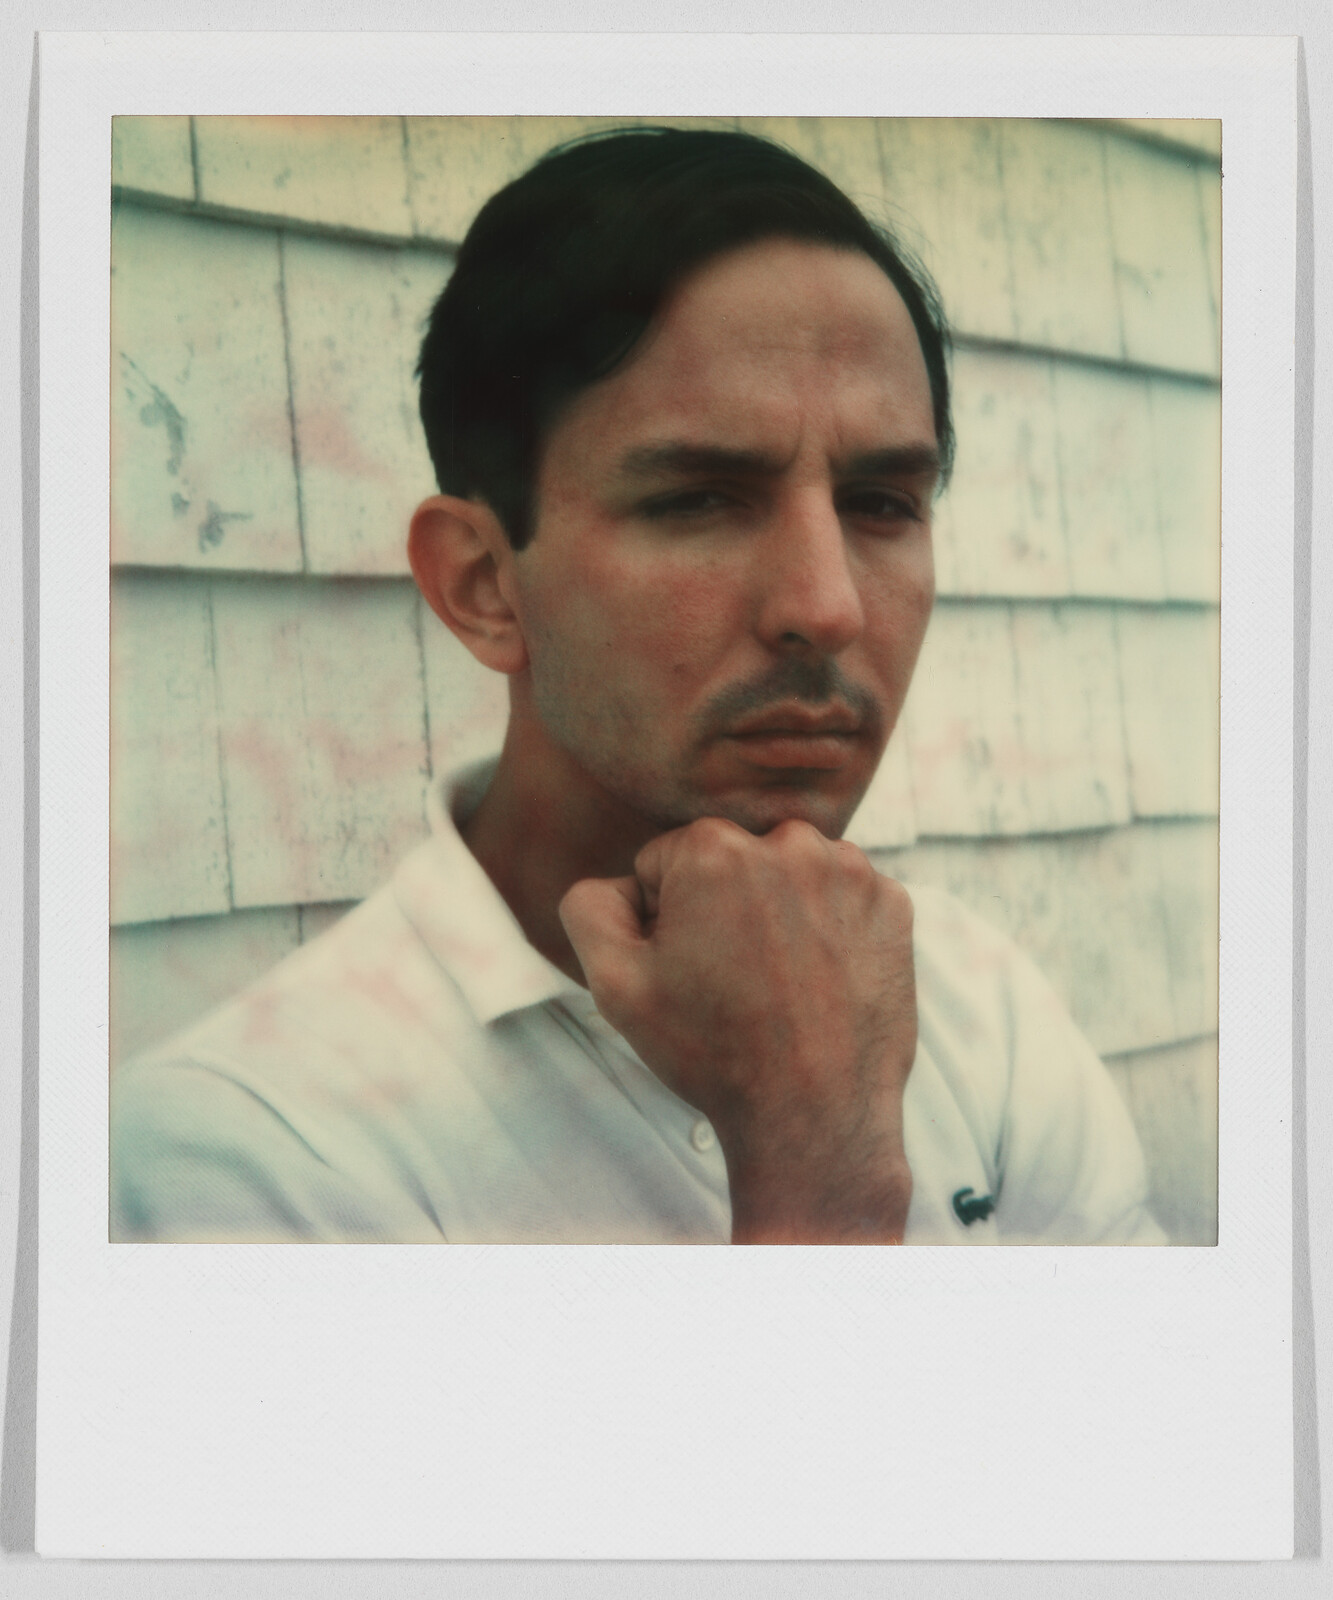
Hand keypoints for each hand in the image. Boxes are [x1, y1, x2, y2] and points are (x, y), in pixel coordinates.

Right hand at [559, 817, 915, 1242]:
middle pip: (729, 863)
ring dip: (778, 914)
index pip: (665, 864)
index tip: (690, 969)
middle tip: (732, 982)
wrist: (814, 1115)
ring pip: (787, 876)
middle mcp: (789, 842)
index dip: (665, 921)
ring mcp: (851, 872)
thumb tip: (617, 883)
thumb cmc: (713, 1052)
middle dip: (722, 908)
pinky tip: (820, 981)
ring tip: (778, 984)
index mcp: (714, 849)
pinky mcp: (893, 906)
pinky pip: (841, 900)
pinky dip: (829, 930)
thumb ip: (589, 907)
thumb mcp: (615, 984)